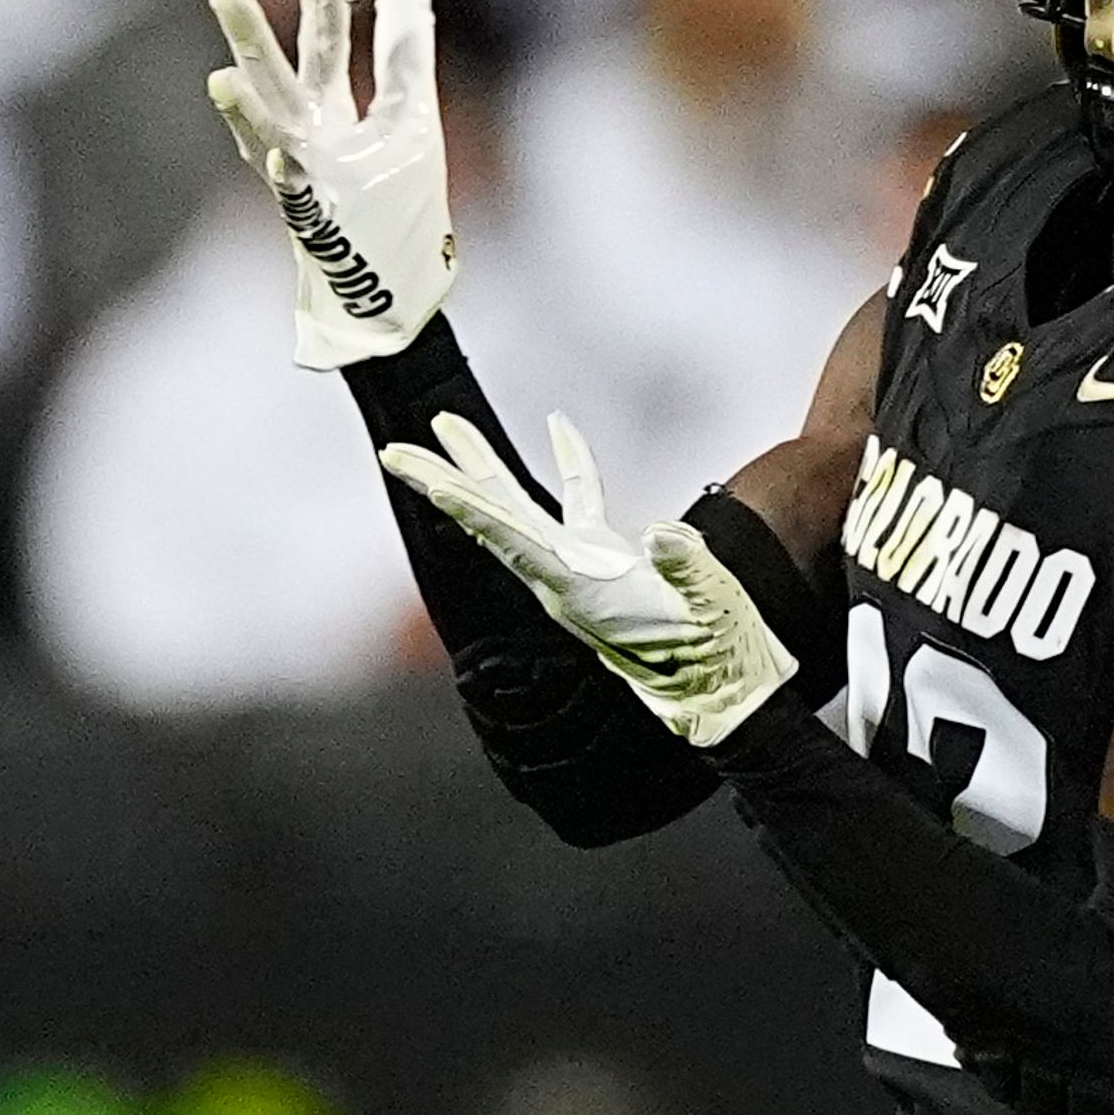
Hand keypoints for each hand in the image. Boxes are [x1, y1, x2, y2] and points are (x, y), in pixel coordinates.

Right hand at [209, 0, 454, 368]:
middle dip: (250, 39)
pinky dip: (289, 179)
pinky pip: (297, 200)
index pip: (322, 40)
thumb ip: (404, 55)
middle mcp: (305, 139)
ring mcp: (304, 183)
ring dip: (246, 110)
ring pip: (266, 138)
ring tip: (222, 77)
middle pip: (277, 80)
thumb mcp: (411, 120)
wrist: (396, 292)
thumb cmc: (396, 205)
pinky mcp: (317, 228)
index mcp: (328, 110)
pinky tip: (278, 156)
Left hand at [378, 411, 795, 747]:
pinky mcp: (607, 560)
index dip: (469, 509)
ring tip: (447, 428)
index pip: (512, 540)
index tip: (425, 481)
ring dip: (484, 468)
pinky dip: (571, 462)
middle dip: (444, 482)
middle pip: (492, 521)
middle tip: (393, 450)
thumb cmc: (716, 655)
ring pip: (520, 509)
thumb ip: (685, 569)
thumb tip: (662, 536)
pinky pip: (579, 502)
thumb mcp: (708, 612)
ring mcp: (582, 568)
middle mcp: (565, 578)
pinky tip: (558, 426)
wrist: (721, 688)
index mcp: (582, 589)